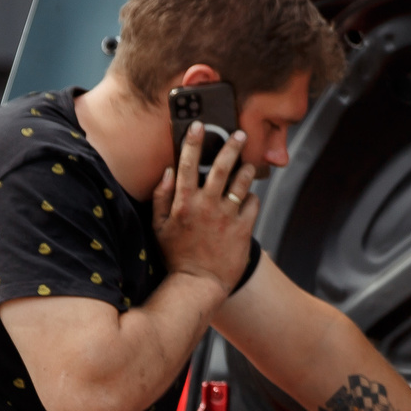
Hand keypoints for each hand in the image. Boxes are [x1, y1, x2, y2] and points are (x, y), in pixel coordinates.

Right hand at [151, 123, 256, 294]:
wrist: (198, 285)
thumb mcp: (158, 227)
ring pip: (241, 183)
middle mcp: (206, 206)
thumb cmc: (176, 257)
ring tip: (249, 165)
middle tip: (241, 133)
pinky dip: (252, 198)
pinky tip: (249, 198)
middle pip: (220, 167)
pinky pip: (252, 204)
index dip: (192, 142)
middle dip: (231, 146)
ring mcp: (226, 217)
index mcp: (184, 203)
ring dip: (247, 170)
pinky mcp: (243, 229)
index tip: (198, 125)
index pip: (187, 165)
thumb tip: (168, 172)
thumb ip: (161, 198)